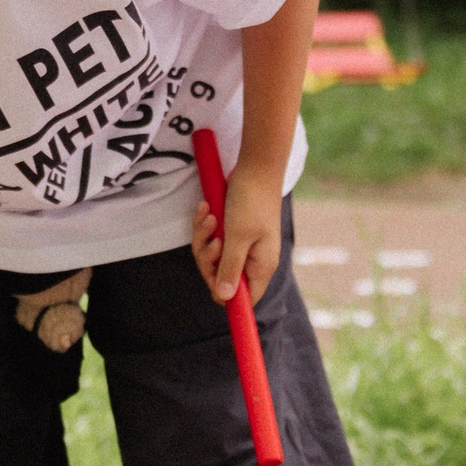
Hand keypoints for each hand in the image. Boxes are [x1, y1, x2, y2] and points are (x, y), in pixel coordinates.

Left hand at [191, 165, 281, 304]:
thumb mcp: (238, 237)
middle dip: (208, 258)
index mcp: (261, 266)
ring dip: (204, 237)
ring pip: (211, 257)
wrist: (254, 167)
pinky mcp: (230, 231)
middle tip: (212, 240)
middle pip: (220, 278)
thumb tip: (224, 298)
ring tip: (209, 218)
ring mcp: (240, 245)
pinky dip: (204, 225)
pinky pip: (209, 238)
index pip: (243, 299)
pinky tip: (204, 208)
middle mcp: (252, 260)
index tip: (212, 274)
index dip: (224, 292)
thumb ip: (229, 268)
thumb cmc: (251, 201)